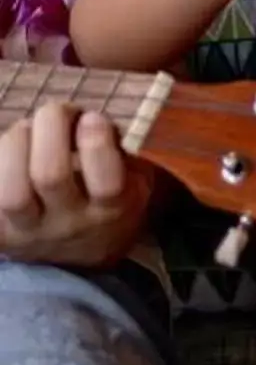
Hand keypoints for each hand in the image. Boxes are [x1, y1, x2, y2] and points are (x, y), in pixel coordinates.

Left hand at [0, 100, 153, 267]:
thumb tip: (84, 118)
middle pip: (50, 177)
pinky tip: (7, 152)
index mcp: (111, 209)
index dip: (97, 141)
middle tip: (55, 112)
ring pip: (10, 194)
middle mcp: (69, 224)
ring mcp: (28, 232)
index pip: (107, 183)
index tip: (91, 117)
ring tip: (25, 130)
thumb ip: (118, 149)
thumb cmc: (107, 196)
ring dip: (14, 145)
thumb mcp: (135, 177)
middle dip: (50, 128)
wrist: (80, 251)